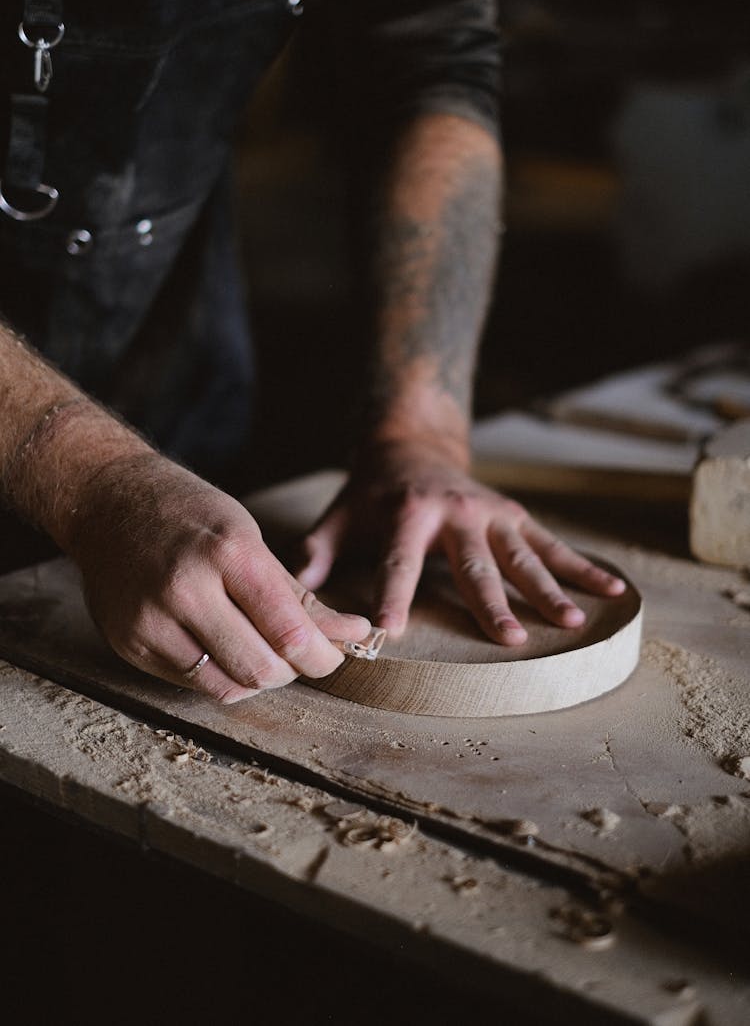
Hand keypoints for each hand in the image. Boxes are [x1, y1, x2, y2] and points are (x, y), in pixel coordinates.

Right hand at [67, 453, 371, 701]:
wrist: (107, 502)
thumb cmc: (188, 514)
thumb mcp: (249, 537)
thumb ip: (296, 596)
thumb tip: (351, 634)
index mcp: (228, 553)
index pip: (289, 632)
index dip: (324, 656)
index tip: (336, 654)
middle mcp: (186, 589)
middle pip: (261, 669)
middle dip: (294, 670)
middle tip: (301, 654)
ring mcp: (152, 621)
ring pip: (228, 687)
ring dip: (259, 678)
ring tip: (263, 650)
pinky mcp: (129, 645)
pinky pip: (192, 684)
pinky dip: (221, 676)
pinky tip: (224, 649)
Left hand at [297, 439, 624, 645]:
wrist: (411, 446)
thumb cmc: (370, 495)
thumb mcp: (338, 515)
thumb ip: (316, 551)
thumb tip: (297, 589)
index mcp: (407, 515)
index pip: (398, 562)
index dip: (393, 596)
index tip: (391, 631)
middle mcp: (455, 512)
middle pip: (475, 565)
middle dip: (491, 603)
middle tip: (508, 640)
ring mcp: (492, 514)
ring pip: (523, 557)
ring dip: (548, 590)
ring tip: (572, 622)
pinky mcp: (515, 517)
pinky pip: (553, 545)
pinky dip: (583, 568)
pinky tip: (613, 591)